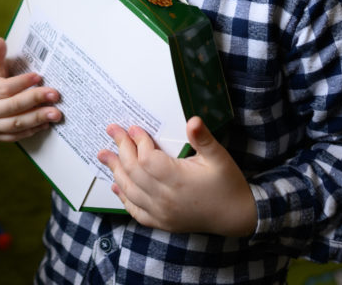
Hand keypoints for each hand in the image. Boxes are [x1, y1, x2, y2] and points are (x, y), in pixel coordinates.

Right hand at [0, 37, 61, 141]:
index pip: (4, 88)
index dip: (22, 83)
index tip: (38, 76)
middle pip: (12, 107)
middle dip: (35, 100)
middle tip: (55, 95)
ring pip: (16, 124)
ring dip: (38, 118)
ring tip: (56, 113)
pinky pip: (16, 136)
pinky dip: (32, 129)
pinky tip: (46, 123)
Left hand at [97, 116, 257, 236]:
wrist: (237, 217)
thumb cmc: (228, 184)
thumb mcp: (219, 157)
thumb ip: (203, 139)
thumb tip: (193, 120)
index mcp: (177, 180)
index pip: (146, 159)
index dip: (137, 142)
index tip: (133, 128)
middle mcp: (165, 198)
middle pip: (133, 172)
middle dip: (120, 149)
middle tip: (111, 130)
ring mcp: (161, 213)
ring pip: (130, 191)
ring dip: (115, 171)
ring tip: (104, 155)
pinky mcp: (162, 222)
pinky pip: (136, 211)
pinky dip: (123, 198)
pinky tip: (116, 186)